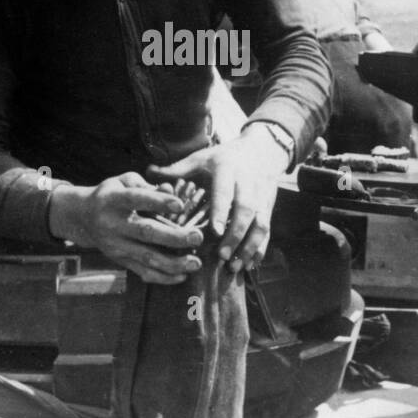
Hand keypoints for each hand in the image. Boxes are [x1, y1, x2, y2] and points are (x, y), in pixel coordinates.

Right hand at [48, 172, 203, 284]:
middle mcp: (113, 224)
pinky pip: (143, 272)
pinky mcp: (119, 260)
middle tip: (197, 237)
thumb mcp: (124, 181)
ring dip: (173, 263)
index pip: (136, 199)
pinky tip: (182, 275)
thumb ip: (147, 185)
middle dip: (174, 237)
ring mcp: (116, 245)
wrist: (83, 216)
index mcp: (114, 199)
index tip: (180, 204)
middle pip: (146, 232)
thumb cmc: (112, 194)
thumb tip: (170, 190)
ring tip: (195, 263)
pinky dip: (163, 277)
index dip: (158, 201)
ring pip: (146, 257)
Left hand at [147, 124, 289, 271]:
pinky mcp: (269, 207)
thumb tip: (149, 172)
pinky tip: (251, 265)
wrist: (262, 150)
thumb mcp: (201, 158)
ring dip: (250, 246)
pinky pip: (267, 230)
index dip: (222, 211)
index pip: (225, 191)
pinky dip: (261, 249)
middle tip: (223, 256)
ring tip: (236, 267)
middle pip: (246, 210)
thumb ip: (177, 168)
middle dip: (236, 234)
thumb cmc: (223, 157)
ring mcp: (261, 196)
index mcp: (227, 169)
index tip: (215, 231)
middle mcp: (248, 183)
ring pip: (260, 223)